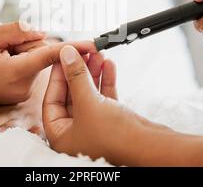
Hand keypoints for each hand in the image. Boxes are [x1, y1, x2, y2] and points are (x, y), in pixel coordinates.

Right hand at [0, 22, 96, 107]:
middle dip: (26, 44)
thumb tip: (42, 32)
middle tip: (1, 49)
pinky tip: (1, 65)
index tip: (96, 43)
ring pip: (35, 61)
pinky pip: (30, 69)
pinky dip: (20, 62)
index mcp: (17, 72)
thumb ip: (17, 32)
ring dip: (21, 53)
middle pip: (40, 54)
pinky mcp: (22, 94)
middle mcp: (25, 87)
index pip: (52, 56)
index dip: (75, 47)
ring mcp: (24, 93)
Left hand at [42, 45, 176, 165]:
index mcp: (61, 136)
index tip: (63, 57)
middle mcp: (75, 134)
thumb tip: (66, 54)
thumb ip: (75, 76)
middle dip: (78, 72)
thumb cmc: (114, 136)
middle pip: (71, 95)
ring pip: (89, 94)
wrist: (150, 149)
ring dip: (93, 73)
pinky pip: (103, 98)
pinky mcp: (111, 122)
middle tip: (82, 52)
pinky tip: (109, 65)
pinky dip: (105, 81)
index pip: (52, 100)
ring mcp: (94, 127)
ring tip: (98, 53)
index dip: (57, 77)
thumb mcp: (88, 102)